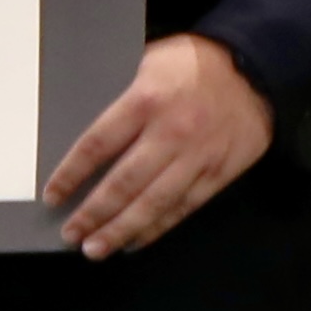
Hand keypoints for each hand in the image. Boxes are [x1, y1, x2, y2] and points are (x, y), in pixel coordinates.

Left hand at [51, 32, 273, 258]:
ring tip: (96, 248)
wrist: (258, 67)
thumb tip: (82, 130)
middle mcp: (171, 132)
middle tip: (71, 235)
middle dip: (94, 214)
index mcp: (145, 101)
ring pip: (154, 202)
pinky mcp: (221, 172)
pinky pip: (185, 207)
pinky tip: (136, 240)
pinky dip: (158, 227)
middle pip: (124, 183)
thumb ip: (120, 96)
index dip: (71, 175)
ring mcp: (199, 156)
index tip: (53, 196)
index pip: (97, 145)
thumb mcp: (147, 62)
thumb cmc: (193, 63)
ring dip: (122, 229)